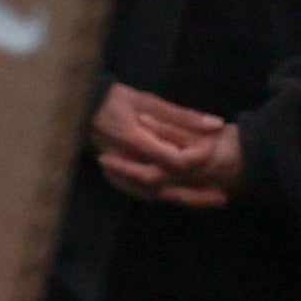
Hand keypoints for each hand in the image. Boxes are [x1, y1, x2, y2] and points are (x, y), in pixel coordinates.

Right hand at [90, 80, 240, 208]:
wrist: (78, 107)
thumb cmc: (113, 100)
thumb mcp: (147, 101)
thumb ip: (182, 116)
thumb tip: (217, 125)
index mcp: (133, 139)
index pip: (169, 159)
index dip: (194, 160)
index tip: (212, 154)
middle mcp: (124, 161)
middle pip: (165, 187)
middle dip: (195, 195)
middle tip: (222, 197)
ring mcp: (116, 172)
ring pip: (153, 194)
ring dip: (181, 199)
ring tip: (207, 200)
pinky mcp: (114, 177)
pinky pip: (141, 193)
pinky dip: (161, 196)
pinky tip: (178, 197)